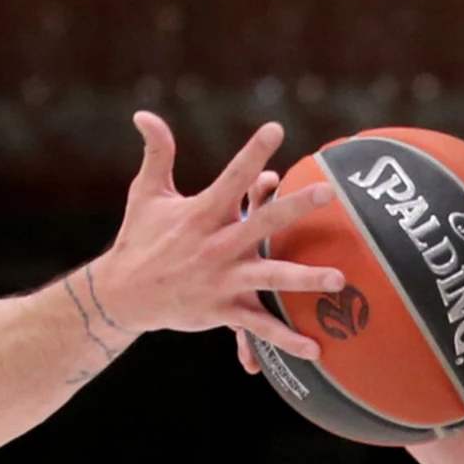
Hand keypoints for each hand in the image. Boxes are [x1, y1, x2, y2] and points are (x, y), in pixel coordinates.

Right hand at [83, 114, 343, 353]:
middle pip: (261, 223)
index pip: (231, 177)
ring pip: (270, 278)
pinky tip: (317, 350)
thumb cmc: (139, 238)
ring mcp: (222, 280)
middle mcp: (215, 246)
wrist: (124, 294)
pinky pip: (260, 327)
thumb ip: (157, 153)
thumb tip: (142, 113)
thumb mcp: (146, 194)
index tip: (276, 128)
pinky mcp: (223, 310)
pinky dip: (286, 339)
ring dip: (305, 279)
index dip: (252, 152)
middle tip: (327, 194)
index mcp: (201, 213)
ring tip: (339, 279)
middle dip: (295, 208)